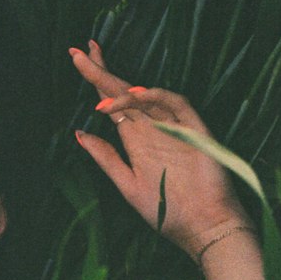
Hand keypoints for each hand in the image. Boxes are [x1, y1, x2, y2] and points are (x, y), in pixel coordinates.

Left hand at [69, 40, 247, 257]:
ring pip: (146, 96)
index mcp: (135, 140)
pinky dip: (155, 96)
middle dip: (102, 71)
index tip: (76, 59)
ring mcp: (173, 127)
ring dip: (122, 89)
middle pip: (124, 92)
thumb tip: (78, 133)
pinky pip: (175, 104)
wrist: (204, 228)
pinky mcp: (194, 129)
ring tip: (99, 87)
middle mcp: (152, 128)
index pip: (112, 103)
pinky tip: (135, 94)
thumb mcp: (127, 184)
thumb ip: (105, 158)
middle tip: (80, 51)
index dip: (96, 81)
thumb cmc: (167, 211)